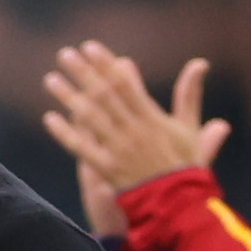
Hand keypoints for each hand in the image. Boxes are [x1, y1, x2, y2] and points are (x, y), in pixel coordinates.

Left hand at [39, 43, 230, 208]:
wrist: (178, 203)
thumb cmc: (185, 164)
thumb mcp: (189, 127)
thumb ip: (189, 94)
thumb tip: (200, 63)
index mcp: (151, 118)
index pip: (125, 84)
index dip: (106, 65)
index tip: (90, 47)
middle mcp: (133, 130)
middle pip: (104, 96)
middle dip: (83, 73)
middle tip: (65, 54)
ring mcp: (118, 150)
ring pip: (90, 118)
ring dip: (69, 97)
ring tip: (51, 79)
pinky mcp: (107, 169)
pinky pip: (82, 149)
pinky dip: (66, 133)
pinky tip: (50, 118)